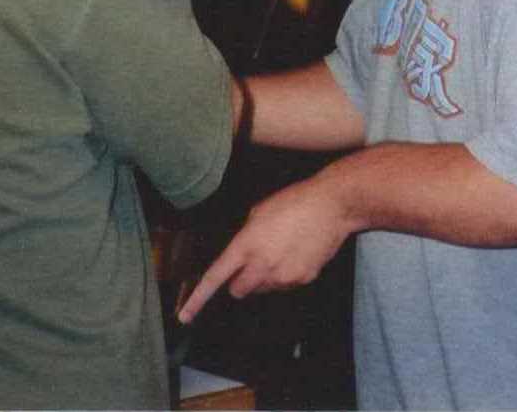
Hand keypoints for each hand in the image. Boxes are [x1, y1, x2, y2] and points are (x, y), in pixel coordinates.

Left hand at [175, 174, 350, 324]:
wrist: (332, 206)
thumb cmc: (294, 201)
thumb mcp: (259, 212)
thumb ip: (245, 237)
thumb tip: (243, 253)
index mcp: (246, 246)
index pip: (215, 278)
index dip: (197, 299)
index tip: (184, 316)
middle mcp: (262, 266)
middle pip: (239, 290)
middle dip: (240, 280)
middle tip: (252, 262)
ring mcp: (283, 276)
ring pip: (263, 289)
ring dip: (264, 278)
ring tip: (281, 251)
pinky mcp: (302, 279)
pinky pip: (285, 286)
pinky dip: (286, 275)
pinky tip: (296, 254)